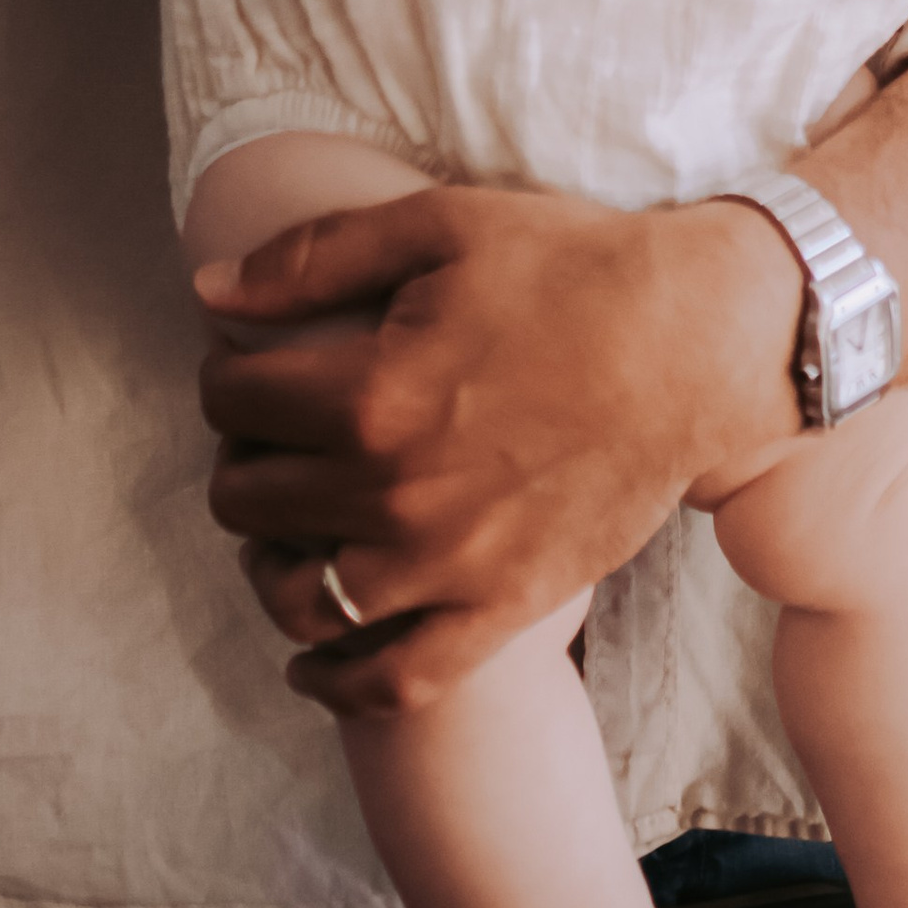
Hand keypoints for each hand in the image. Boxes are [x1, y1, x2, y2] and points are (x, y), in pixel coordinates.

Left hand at [197, 187, 802, 712]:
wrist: (700, 340)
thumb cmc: (574, 268)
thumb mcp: (441, 225)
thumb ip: (311, 259)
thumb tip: (206, 293)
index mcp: (370, 394)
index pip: (232, 401)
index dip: (229, 373)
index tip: (254, 362)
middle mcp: (395, 494)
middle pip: (248, 499)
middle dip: (244, 455)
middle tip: (280, 429)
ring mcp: (448, 565)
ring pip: (299, 596)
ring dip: (273, 559)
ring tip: (291, 522)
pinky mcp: (502, 608)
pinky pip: (392, 681)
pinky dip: (337, 682)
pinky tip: (313, 660)